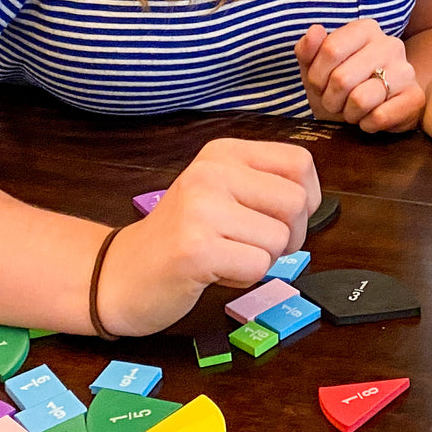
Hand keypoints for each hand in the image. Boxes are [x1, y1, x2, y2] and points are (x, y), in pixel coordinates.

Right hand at [95, 138, 320, 335]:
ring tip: (226, 256)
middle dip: (291, 236)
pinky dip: (244, 279)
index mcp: (223, 152)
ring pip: (279, 239)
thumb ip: (264, 185)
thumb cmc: (183, 236)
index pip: (299, 163)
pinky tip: (214, 272)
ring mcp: (201, 208)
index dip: (308, 197)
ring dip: (263, 260)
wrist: (119, 274)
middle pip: (297, 202)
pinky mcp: (195, 249)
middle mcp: (212, 172)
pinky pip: (257, 267)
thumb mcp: (223, 191)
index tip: (285, 218)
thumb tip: (313, 199)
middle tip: (257, 247)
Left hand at [295, 19, 421, 132]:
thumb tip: (315, 30)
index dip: (317, 76)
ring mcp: (406, 71)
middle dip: (331, 99)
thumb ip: (308, 48)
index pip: (330, 50)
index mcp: (366, 29)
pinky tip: (370, 118)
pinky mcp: (415, 98)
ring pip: (361, 99)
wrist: (371, 113)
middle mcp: (390, 44)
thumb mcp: (315, 69)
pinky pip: (379, 117)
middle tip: (336, 102)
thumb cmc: (341, 88)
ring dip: (349, 114)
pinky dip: (367, 124)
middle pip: (342, 78)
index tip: (321, 85)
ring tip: (353, 110)